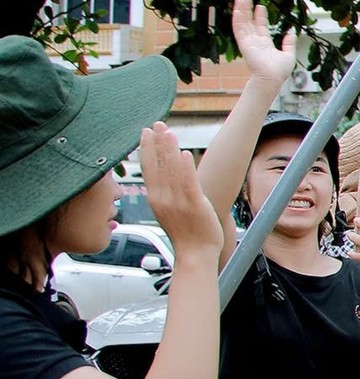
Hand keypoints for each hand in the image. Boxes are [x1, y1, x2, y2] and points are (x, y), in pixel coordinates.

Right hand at [141, 124, 222, 255]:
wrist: (195, 255)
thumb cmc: (186, 234)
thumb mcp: (169, 211)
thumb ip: (166, 194)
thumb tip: (167, 177)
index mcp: (156, 199)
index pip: (148, 169)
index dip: (146, 149)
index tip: (145, 132)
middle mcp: (163, 198)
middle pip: (157, 165)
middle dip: (155, 143)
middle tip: (154, 123)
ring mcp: (177, 201)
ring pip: (171, 170)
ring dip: (169, 149)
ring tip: (168, 131)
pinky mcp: (194, 204)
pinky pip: (188, 182)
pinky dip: (185, 166)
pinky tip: (184, 152)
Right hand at [231, 0, 296, 86]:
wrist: (272, 78)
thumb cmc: (280, 71)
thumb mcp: (289, 54)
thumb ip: (289, 43)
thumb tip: (292, 32)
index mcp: (265, 44)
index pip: (261, 27)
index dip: (260, 16)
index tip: (260, 7)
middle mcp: (255, 42)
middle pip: (250, 23)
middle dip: (248, 11)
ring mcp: (248, 42)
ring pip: (243, 24)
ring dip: (241, 12)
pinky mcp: (244, 44)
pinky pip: (239, 30)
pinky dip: (237, 20)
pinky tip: (236, 10)